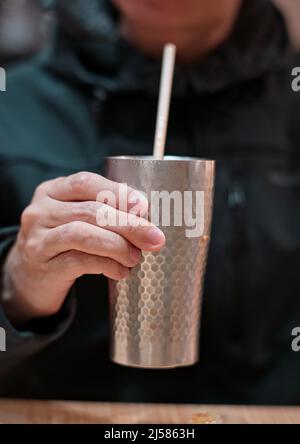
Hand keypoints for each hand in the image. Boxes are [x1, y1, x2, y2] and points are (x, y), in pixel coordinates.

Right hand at [2, 172, 164, 324]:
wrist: (29, 275)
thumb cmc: (62, 242)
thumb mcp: (75, 219)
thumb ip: (102, 212)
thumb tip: (147, 217)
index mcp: (52, 190)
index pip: (86, 182)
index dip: (118, 192)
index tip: (145, 206)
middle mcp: (41, 210)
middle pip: (90, 210)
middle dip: (128, 224)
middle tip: (154, 238)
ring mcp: (38, 236)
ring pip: (82, 234)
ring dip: (117, 245)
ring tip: (136, 257)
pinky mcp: (41, 262)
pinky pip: (78, 261)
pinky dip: (106, 265)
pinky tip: (121, 271)